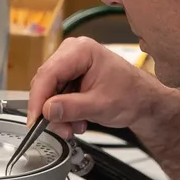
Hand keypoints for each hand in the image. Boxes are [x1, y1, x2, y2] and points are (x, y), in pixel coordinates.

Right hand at [27, 37, 174, 138]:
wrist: (144, 102)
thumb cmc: (132, 95)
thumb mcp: (100, 105)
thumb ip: (72, 108)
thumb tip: (47, 110)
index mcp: (81, 50)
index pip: (48, 73)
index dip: (38, 99)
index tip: (35, 119)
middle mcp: (72, 53)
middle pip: (46, 83)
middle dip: (50, 110)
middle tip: (60, 129)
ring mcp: (71, 65)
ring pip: (49, 93)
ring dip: (59, 114)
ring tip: (74, 127)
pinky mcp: (71, 78)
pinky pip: (57, 96)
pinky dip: (64, 112)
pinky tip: (77, 121)